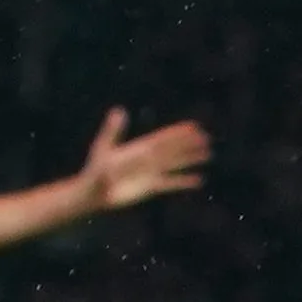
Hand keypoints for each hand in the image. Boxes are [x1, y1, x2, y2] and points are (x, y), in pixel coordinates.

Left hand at [78, 107, 210, 211]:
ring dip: (191, 159)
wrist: (94, 192)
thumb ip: (113, 130)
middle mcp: (148, 158)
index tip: (193, 126)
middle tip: (206, 137)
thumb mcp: (104, 147)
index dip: (178, 133)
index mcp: (139, 147)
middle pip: (173, 150)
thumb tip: (120, 110)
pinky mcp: (152, 186)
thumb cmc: (95, 169)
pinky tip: (199, 180)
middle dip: (189, 143)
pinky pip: (172, 183)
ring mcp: (151, 172)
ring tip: (208, 153)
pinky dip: (185, 181)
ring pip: (176, 164)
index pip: (163, 138)